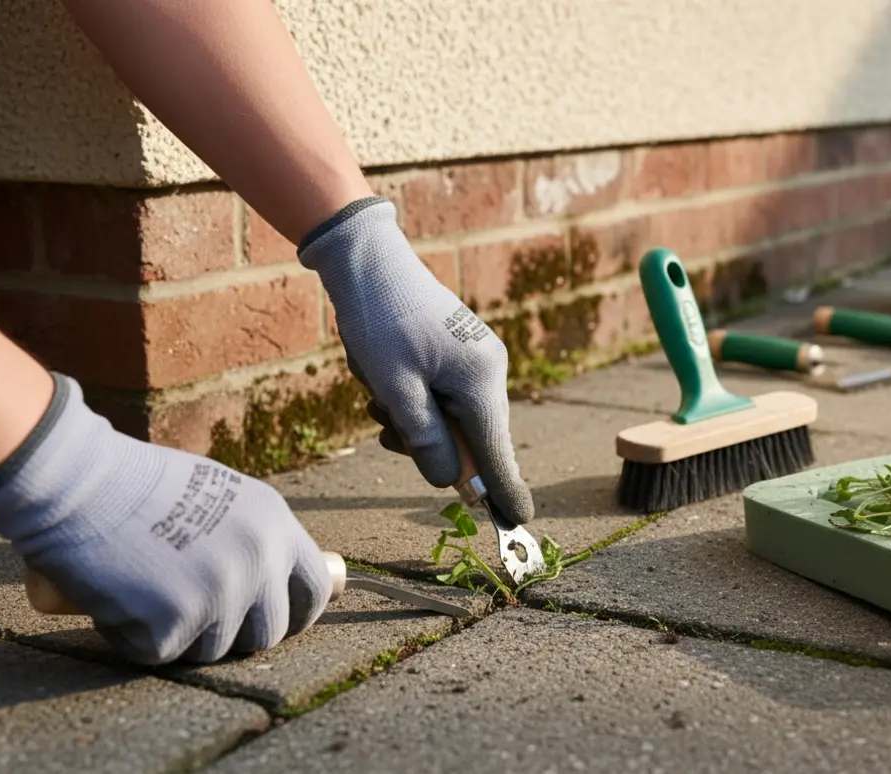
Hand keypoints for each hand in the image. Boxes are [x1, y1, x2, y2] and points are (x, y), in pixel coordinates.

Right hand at [0, 374, 331, 664]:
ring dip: (179, 636)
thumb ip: (252, 537)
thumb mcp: (223, 496)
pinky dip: (133, 638)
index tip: (276, 623)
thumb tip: (271, 580)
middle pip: (267, 633)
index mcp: (276, 526)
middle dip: (233, 635)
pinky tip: (116, 599)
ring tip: (146, 594)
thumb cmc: (140, 483)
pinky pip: (159, 653)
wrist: (81, 482)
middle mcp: (258, 562)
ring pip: (212, 649)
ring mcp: (221, 594)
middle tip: (195, 620)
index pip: (314, 589)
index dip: (296, 614)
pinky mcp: (175, 623)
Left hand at [297, 197, 534, 523]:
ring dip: (413, 420)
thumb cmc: (379, 321)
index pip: (497, 452)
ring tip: (378, 390)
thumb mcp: (394, 388)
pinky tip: (387, 376)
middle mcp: (490, 370)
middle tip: (385, 427)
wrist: (369, 261)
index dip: (505, 491)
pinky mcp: (462, 352)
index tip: (520, 523)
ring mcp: (478, 359)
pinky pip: (445, 396)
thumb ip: (424, 440)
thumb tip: (449, 481)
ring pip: (452, 418)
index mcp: (481, 381)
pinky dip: (416, 400)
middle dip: (427, 442)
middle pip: (470, 437)